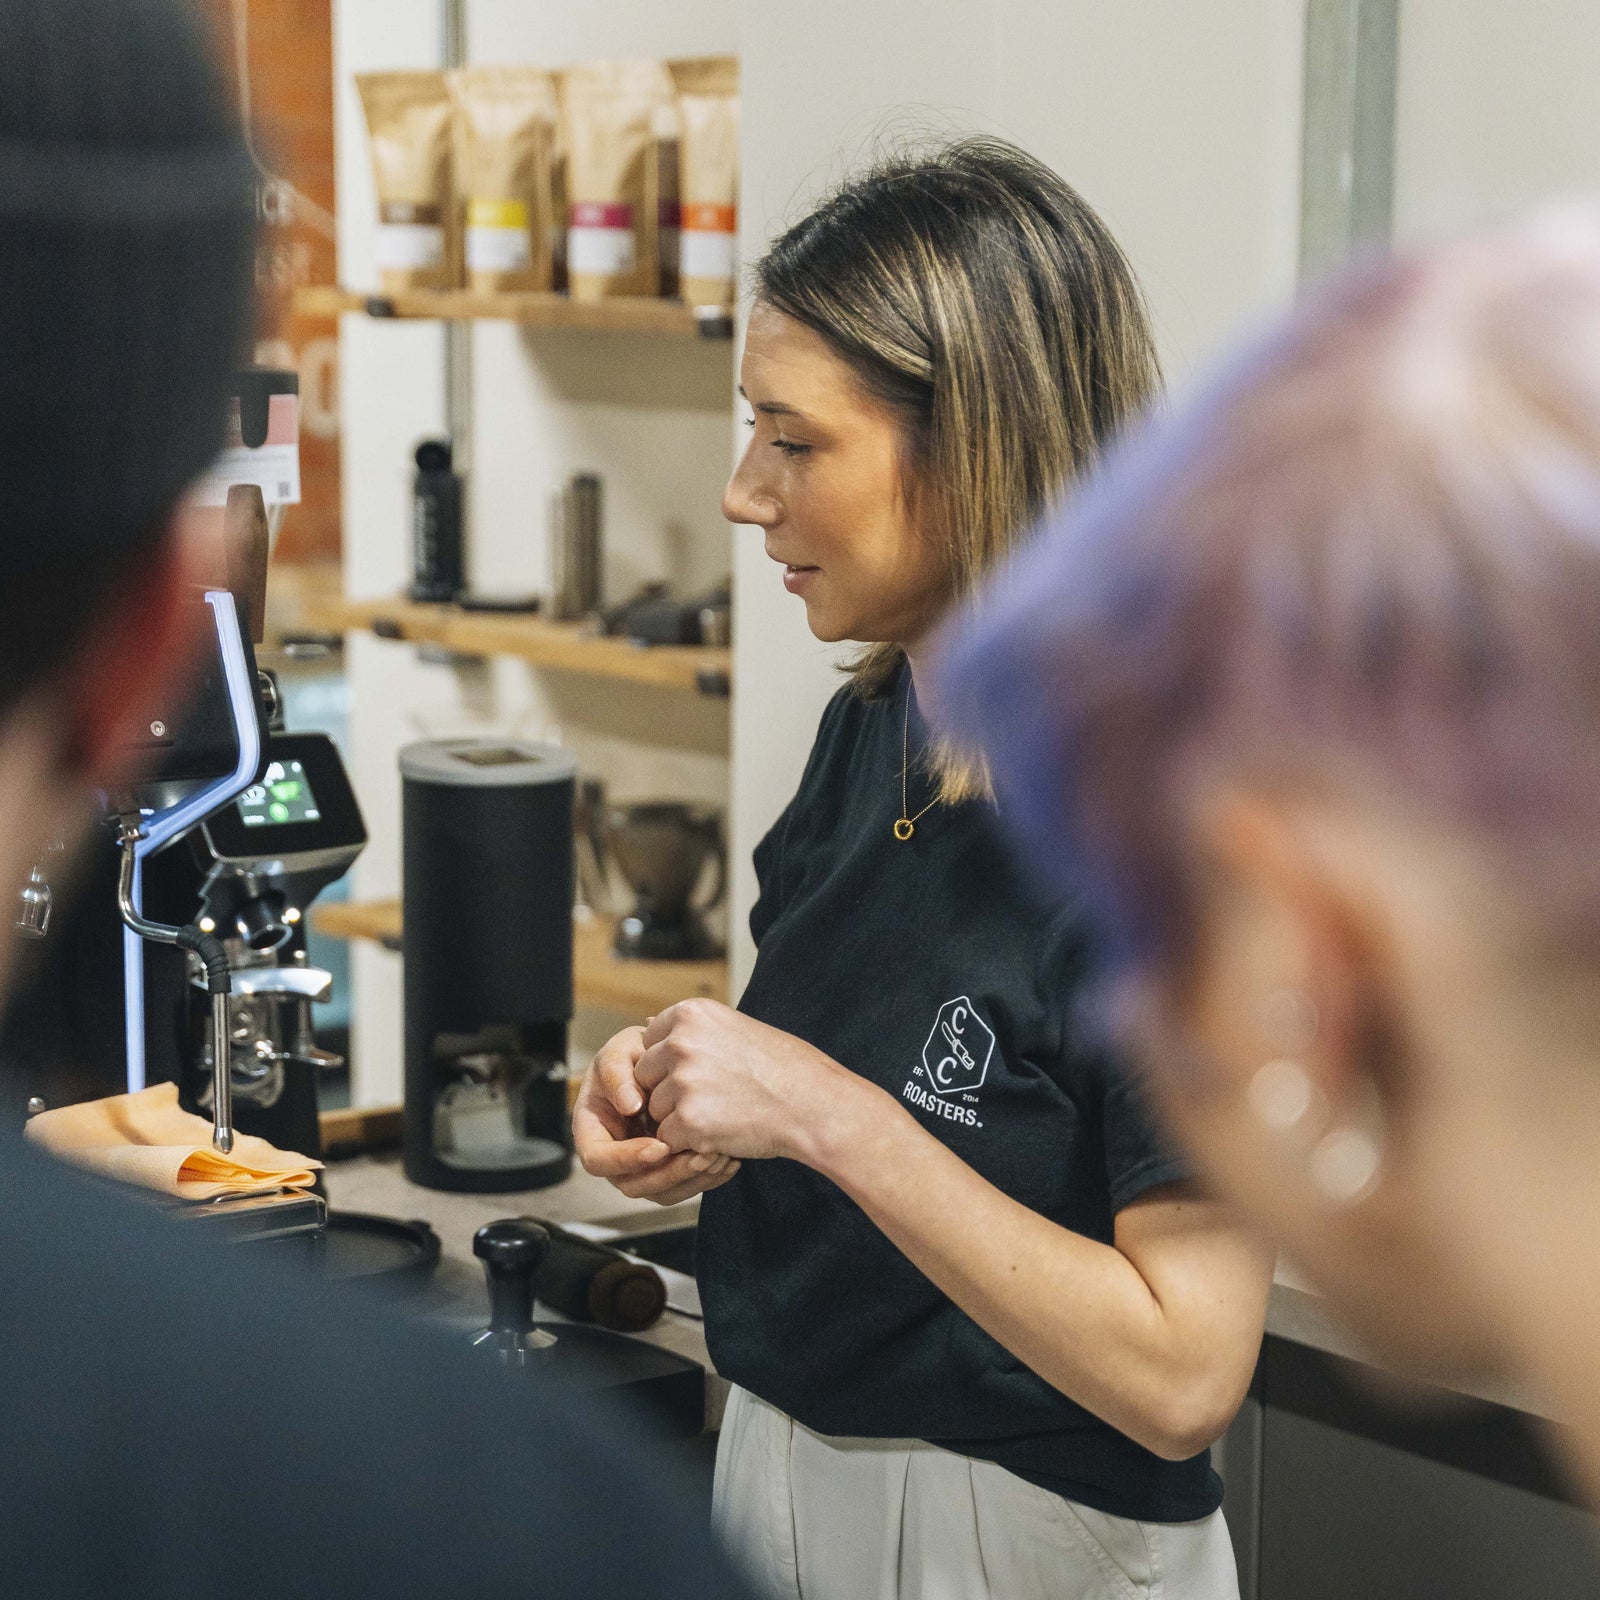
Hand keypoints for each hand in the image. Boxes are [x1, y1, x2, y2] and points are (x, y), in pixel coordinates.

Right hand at [571, 1024, 740, 1204]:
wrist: (662, 1060)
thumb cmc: (633, 1054)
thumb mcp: (619, 1053)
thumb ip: (617, 1074)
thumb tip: (629, 1105)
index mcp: (592, 1131)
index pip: (598, 1160)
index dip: (627, 1158)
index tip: (661, 1144)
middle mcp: (613, 1156)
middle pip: (633, 1185)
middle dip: (669, 1174)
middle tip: (700, 1155)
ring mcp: (640, 1167)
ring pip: (663, 1192)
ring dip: (693, 1179)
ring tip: (720, 1155)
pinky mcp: (668, 1169)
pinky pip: (685, 1186)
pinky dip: (708, 1177)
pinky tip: (729, 1159)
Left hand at [635, 999, 855, 1163]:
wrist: (812, 1103)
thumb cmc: (780, 1066)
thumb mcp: (733, 1028)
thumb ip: (689, 1031)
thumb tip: (643, 1026)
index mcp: (691, 1014)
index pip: (649, 1041)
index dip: (672, 1063)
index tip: (704, 1071)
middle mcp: (681, 1042)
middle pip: (645, 1075)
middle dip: (669, 1090)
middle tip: (713, 1096)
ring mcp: (683, 1082)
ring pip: (655, 1109)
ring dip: (679, 1118)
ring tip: (722, 1112)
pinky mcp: (688, 1121)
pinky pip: (668, 1137)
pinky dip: (690, 1142)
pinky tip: (722, 1130)